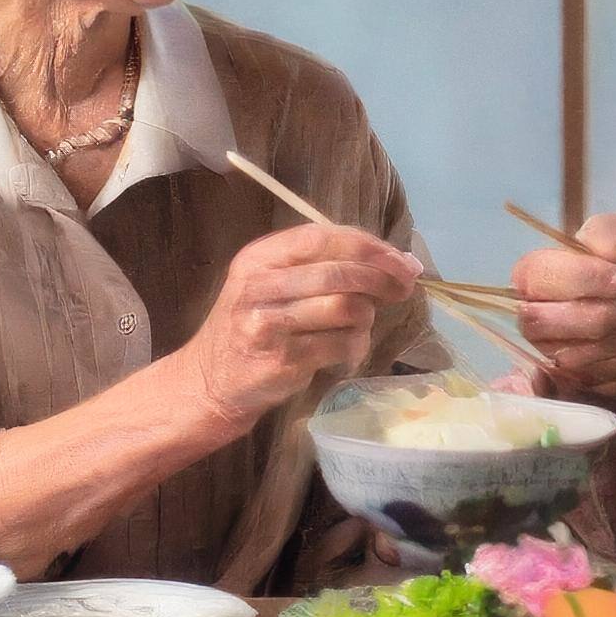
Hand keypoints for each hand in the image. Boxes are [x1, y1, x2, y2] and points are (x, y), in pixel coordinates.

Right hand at [183, 222, 422, 428]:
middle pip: (339, 273)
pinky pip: (341, 345)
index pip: (322, 237)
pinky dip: (356, 346)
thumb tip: (398, 261)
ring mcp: (268, 324)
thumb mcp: (273, 282)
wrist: (212, 378)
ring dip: (366, 317)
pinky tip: (346, 350)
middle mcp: (259, 285)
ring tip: (359, 325)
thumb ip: (322, 265)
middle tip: (403, 288)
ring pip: (345, 308)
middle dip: (382, 279)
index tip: (401, 259)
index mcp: (259, 257)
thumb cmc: (254, 323)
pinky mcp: (282, 360)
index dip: (369, 246)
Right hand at [510, 214, 615, 397]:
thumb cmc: (603, 261)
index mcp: (531, 276)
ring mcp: (556, 355)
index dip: (606, 279)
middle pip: (588, 320)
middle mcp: (534, 320)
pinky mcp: (581, 378)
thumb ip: (611, 235)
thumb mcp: (606, 234)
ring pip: (606, 348)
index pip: (565, 279)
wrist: (610, 297)